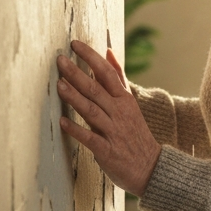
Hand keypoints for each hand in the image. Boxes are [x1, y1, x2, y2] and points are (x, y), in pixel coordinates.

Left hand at [57, 40, 161, 195]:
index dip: (91, 58)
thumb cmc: (135, 133)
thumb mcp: (129, 102)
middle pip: (96, 89)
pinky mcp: (107, 150)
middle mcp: (119, 112)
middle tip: (60, 60)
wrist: (150, 166)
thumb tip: (109, 52)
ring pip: (92, 110)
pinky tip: (62, 122)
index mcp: (124, 100)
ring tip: (59, 85)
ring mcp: (113, 131)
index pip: (108, 73)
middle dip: (77, 74)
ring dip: (75, 98)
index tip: (75, 44)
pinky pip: (90, 138)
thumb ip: (118, 77)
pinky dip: (77, 130)